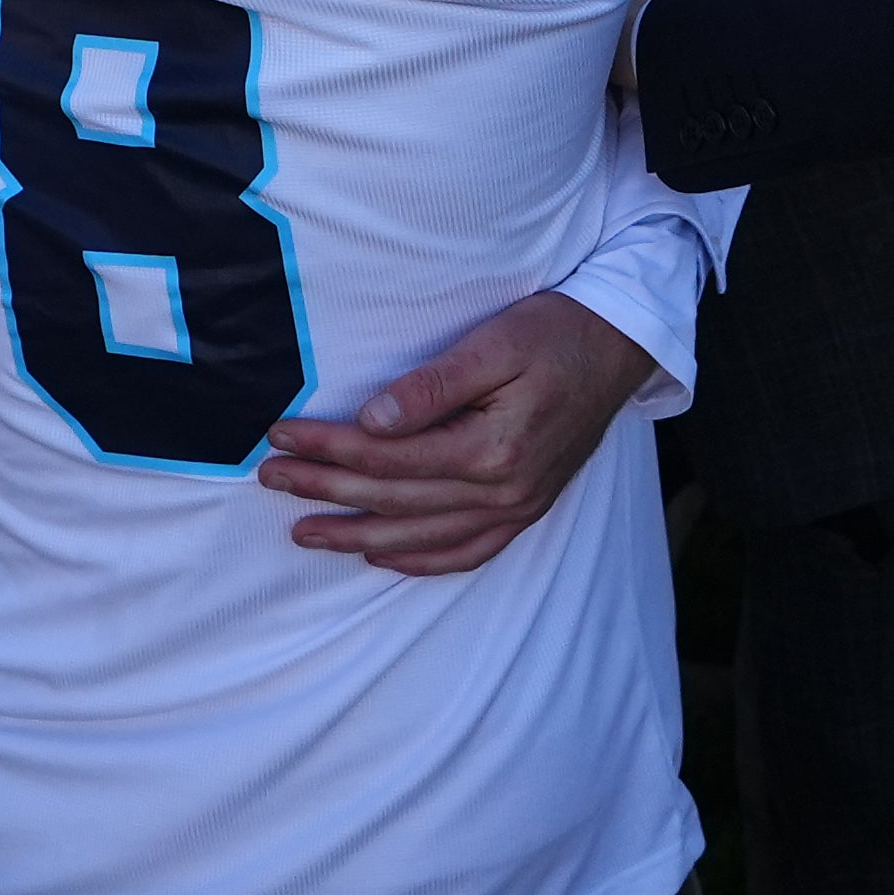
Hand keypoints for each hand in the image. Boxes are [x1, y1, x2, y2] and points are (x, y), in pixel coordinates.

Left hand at [257, 292, 656, 576]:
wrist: (622, 348)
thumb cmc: (557, 334)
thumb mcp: (496, 343)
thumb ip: (433, 386)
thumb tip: (372, 420)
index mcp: (491, 448)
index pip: (386, 456)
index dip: (327, 446)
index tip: (280, 435)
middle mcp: (503, 491)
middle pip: (394, 498)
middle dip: (325, 489)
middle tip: (271, 479)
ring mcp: (518, 507)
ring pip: (422, 536)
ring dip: (358, 535)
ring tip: (305, 533)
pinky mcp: (527, 509)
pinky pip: (467, 551)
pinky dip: (420, 560)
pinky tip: (383, 556)